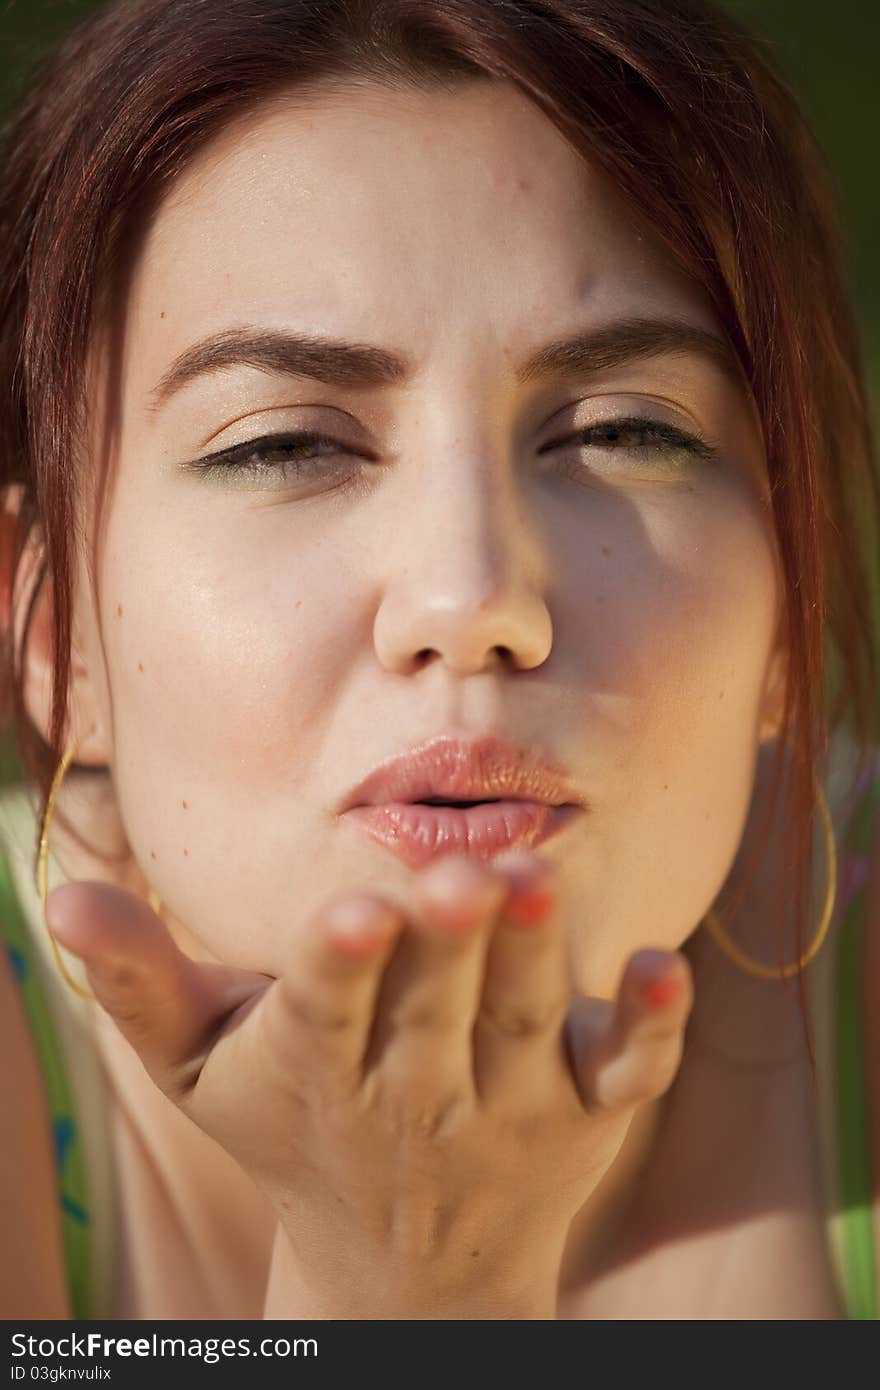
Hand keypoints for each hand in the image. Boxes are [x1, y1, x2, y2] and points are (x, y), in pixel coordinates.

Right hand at [46, 850, 692, 1317]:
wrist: (404, 1265)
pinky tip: (668, 965)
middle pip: (434, 1012)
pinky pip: (626, 1073)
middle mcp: (416, 1092)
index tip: (348, 917)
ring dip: (532, 960)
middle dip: (445, 947)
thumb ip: (140, 984)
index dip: (337, 968)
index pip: (325, 1012)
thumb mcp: (199, 1070)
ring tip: (535, 879)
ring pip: (522, 1026)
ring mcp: (508, 1106)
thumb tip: (62, 899)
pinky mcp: (584, 1110)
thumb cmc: (291, 1128)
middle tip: (458, 877)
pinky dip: (649, 1027)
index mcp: (321, 1065)